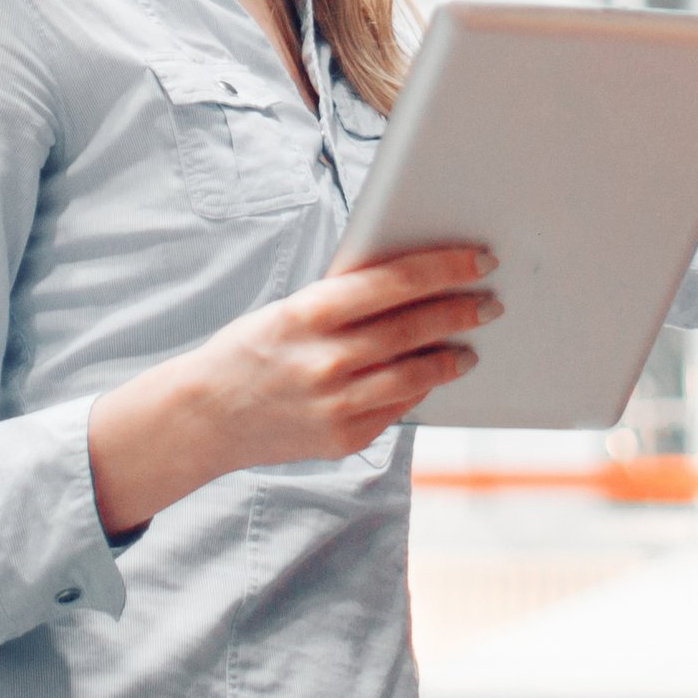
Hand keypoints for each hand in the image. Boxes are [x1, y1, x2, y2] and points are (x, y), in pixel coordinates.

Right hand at [87, 245, 499, 531]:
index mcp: (311, 311)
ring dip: (451, 357)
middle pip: (415, 327)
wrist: (208, 416)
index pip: (397, 281)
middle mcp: (326, 359)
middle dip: (462, 310)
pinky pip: (399, 409)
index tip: (481, 258)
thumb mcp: (292, 309)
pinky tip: (430, 374)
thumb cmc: (256, 348)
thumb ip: (348, 298)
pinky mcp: (344, 439)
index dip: (447, 267)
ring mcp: (336, 404)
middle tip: (490, 301)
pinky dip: (419, 389)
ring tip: (469, 345)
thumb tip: (419, 279)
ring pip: (417, 376)